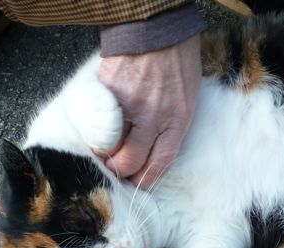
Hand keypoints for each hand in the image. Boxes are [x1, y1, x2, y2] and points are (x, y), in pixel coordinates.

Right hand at [98, 34, 200, 188]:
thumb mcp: (188, 100)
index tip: (137, 184)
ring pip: (108, 148)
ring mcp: (128, 105)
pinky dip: (95, 132)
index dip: (145, 181)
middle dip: (120, 171)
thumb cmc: (177, 63)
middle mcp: (153, 117)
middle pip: (128, 162)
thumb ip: (172, 128)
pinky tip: (99, 128)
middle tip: (117, 167)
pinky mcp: (108, 93)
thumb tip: (154, 156)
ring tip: (106, 149)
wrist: (157, 28)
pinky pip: (97, 124)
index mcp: (176, 121)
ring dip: (104, 153)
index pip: (158, 165)